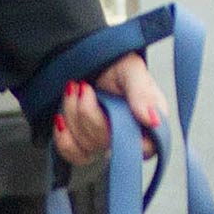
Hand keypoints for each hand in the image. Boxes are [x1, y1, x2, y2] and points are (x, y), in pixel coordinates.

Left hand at [52, 53, 166, 166]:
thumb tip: (153, 121)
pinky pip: (74, 155)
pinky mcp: (85, 144)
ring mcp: (106, 141)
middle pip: (107, 143)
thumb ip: (143, 94)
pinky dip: (63, 138)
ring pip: (87, 145)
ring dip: (73, 114)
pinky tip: (61, 119)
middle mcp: (128, 135)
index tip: (112, 112)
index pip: (146, 148)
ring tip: (74, 89)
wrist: (89, 58)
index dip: (128, 139)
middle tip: (84, 87)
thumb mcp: (132, 71)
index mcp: (148, 122)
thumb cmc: (116, 64)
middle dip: (88, 112)